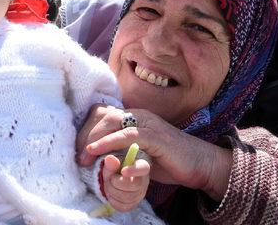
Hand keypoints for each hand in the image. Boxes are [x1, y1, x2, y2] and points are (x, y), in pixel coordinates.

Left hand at [77, 105, 231, 201]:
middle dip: (87, 134)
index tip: (77, 147)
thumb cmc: (168, 160)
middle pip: (105, 116)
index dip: (87, 128)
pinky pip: (132, 137)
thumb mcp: (139, 152)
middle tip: (78, 155)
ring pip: (116, 123)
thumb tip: (97, 156)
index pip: (102, 114)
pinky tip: (104, 155)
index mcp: (134, 116)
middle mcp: (139, 115)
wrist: (200, 163)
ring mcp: (149, 124)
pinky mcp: (157, 137)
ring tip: (85, 155)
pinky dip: (115, 144)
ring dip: (97, 139)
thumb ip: (121, 149)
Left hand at [102, 154, 149, 211]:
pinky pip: (124, 206)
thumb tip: (110, 158)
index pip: (143, 168)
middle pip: (135, 185)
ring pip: (128, 197)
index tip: (123, 171)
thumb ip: (111, 162)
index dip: (134, 170)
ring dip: (112, 191)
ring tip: (108, 184)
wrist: (113, 178)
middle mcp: (143, 180)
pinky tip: (110, 193)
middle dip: (116, 182)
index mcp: (140, 165)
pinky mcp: (133, 204)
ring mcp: (140, 193)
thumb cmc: (114, 167)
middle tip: (109, 178)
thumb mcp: (111, 162)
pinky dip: (113, 200)